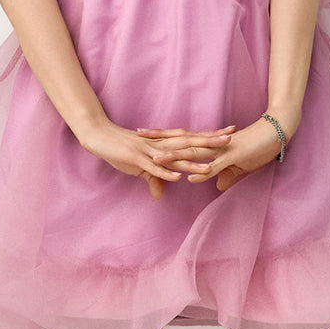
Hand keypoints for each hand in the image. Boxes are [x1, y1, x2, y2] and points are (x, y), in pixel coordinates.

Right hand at [77, 119, 233, 199]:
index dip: (210, 136)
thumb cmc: (120, 148)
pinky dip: (165, 173)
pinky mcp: (136, 158)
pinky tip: (177, 178)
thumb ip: (153, 178)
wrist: (99, 134)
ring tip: (210, 167)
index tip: (229, 133)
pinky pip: (153, 168)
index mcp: (164, 143)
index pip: (191, 139)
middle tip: (230, 140)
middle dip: (209, 143)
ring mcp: (148, 150)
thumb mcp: (139, 165)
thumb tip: (160, 194)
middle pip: (189, 143)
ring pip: (174, 157)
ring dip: (191, 163)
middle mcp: (160, 144)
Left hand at [156, 114, 299, 191]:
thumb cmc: (258, 146)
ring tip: (155, 160)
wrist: (276, 132)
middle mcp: (211, 143)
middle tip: (138, 136)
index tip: (143, 134)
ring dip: (175, 157)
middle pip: (180, 140)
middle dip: (159, 140)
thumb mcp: (239, 164)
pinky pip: (215, 165)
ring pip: (193, 153)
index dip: (162, 136)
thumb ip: (226, 173)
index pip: (181, 138)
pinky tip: (189, 178)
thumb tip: (217, 185)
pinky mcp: (234, 156)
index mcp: (210, 143)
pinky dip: (202, 172)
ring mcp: (222, 149)